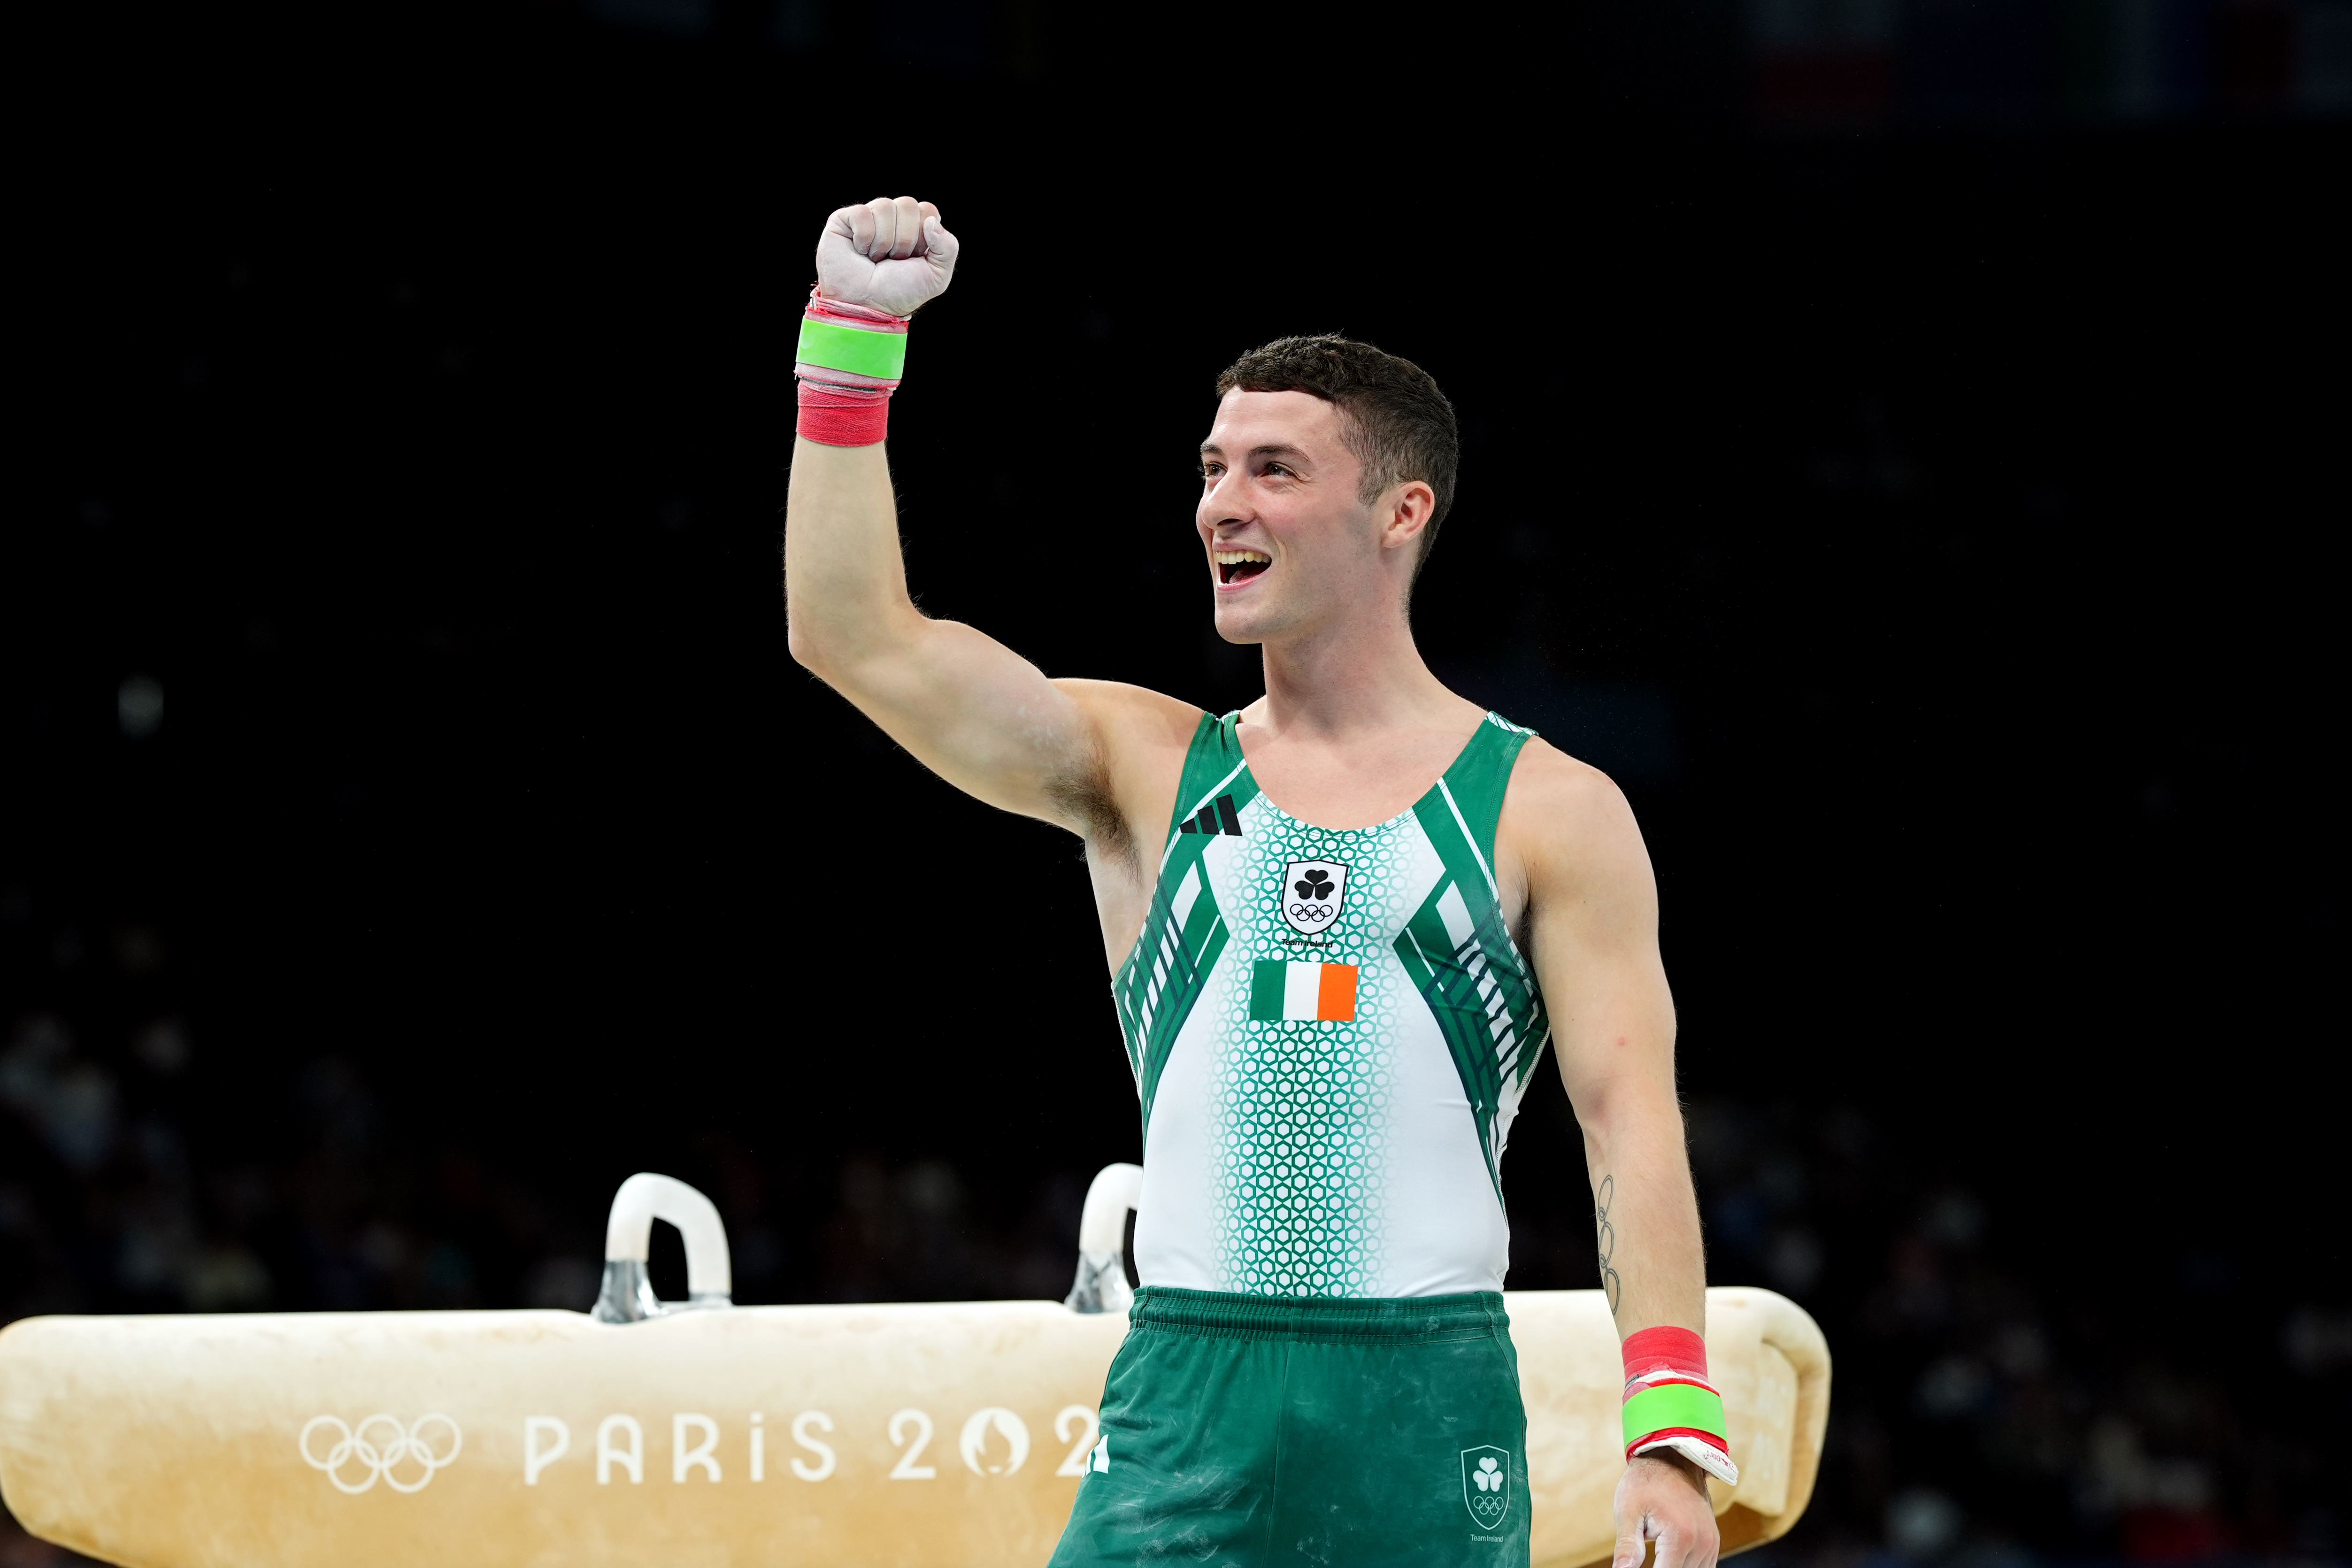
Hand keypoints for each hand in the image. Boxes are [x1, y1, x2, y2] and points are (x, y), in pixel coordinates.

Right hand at [815, 195, 957, 316]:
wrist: (867, 306)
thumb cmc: (899, 293)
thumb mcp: (936, 277)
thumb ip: (948, 247)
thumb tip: (931, 221)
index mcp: (915, 228)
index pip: (927, 210)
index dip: (923, 235)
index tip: (914, 257)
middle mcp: (893, 219)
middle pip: (908, 204)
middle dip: (904, 239)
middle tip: (893, 260)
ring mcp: (869, 217)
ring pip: (885, 206)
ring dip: (883, 241)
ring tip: (876, 258)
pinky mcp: (844, 219)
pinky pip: (862, 213)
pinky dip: (864, 237)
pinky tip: (860, 251)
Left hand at [1612, 1453, 1719, 1567]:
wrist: (1671, 1457)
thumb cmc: (1644, 1483)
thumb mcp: (1628, 1512)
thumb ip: (1627, 1547)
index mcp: (1680, 1537)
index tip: (1632, 1567)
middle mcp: (1701, 1543)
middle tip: (1640, 1558)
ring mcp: (1711, 1543)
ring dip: (1674, 1567)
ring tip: (1655, 1557)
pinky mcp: (1713, 1541)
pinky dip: (1685, 1567)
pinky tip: (1668, 1560)